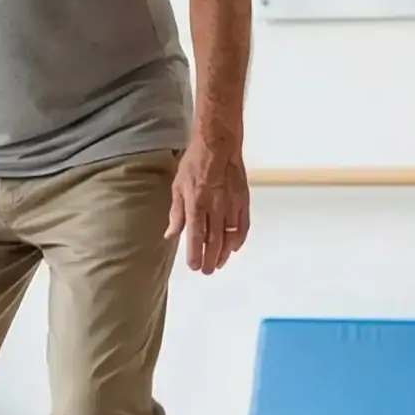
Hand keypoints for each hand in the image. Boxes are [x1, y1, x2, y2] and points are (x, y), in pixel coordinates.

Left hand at [165, 144, 249, 274]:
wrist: (219, 144)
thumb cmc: (195, 163)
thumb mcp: (178, 186)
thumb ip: (176, 212)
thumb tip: (170, 234)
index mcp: (196, 202)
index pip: (196, 234)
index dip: (195, 253)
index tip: (194, 266)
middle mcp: (215, 206)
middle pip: (214, 239)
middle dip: (210, 258)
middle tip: (207, 271)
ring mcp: (231, 203)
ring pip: (230, 235)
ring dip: (224, 252)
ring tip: (219, 263)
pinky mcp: (243, 199)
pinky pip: (243, 224)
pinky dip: (239, 238)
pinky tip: (234, 247)